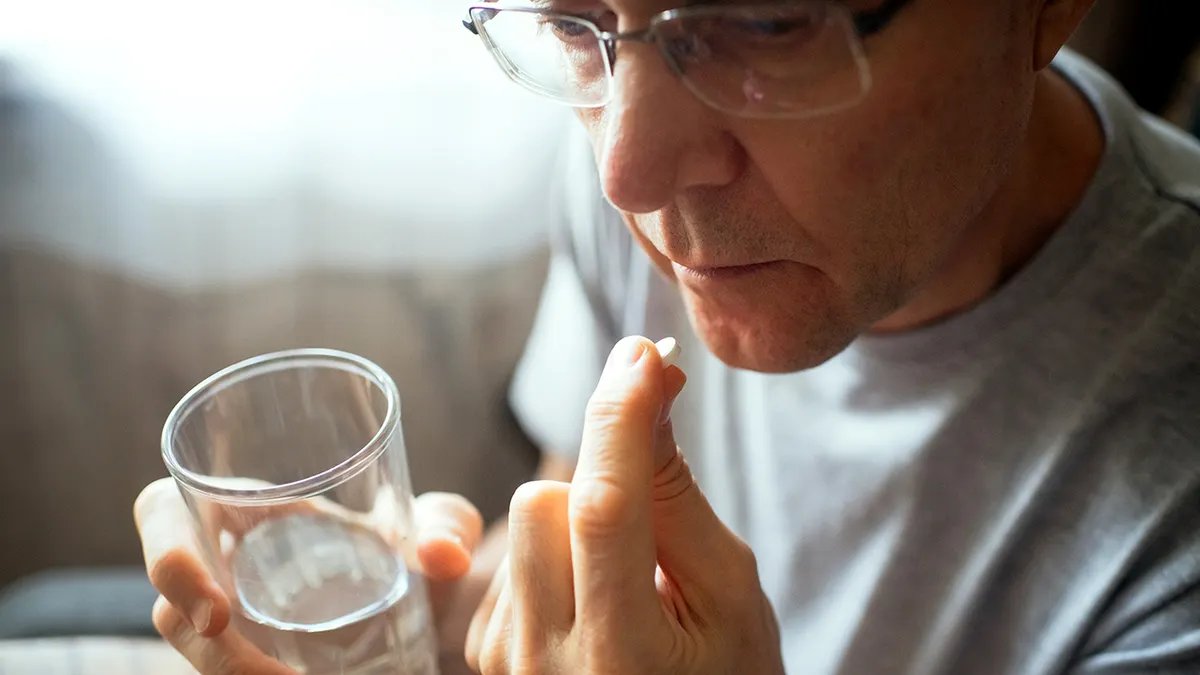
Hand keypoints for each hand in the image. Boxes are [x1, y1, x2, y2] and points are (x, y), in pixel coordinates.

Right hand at [133, 480, 483, 673]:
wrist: (438, 599)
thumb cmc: (415, 543)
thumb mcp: (438, 525)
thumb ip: (447, 525)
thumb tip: (444, 556)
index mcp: (251, 509)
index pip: (164, 509)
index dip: (166, 554)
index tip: (217, 613)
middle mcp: (229, 564)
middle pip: (164, 597)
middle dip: (188, 638)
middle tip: (258, 668)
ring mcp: (236, 618)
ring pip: (195, 648)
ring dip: (232, 674)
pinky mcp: (252, 654)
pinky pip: (232, 670)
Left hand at [465, 336, 784, 674]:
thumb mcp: (730, 596)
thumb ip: (680, 499)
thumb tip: (650, 393)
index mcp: (622, 655)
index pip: (606, 507)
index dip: (621, 420)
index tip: (643, 356)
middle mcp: (544, 663)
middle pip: (546, 501)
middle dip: (603, 485)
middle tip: (655, 521)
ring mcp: (504, 663)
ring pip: (523, 522)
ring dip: (577, 524)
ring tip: (626, 580)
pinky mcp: (484, 654)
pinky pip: (509, 557)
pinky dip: (554, 558)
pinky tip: (593, 604)